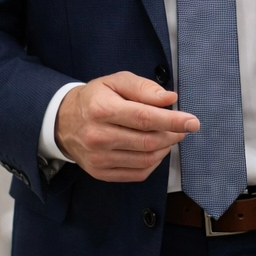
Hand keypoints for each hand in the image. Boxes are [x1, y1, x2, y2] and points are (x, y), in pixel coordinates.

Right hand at [54, 72, 198, 181]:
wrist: (63, 122)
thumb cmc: (95, 98)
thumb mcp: (116, 81)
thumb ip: (143, 88)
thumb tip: (169, 99)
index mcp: (102, 109)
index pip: (145, 118)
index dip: (172, 121)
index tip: (192, 121)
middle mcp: (98, 136)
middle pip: (148, 141)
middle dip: (172, 135)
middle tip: (183, 128)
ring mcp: (99, 158)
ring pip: (145, 160)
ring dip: (165, 148)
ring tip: (168, 136)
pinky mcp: (101, 173)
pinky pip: (137, 173)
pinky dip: (153, 163)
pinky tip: (155, 150)